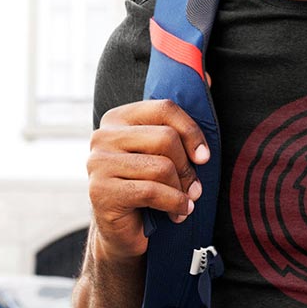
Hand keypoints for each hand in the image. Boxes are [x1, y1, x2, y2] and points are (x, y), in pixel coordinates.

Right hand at [87, 99, 209, 260]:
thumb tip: (209, 75)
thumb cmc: (152, 185)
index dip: (192, 132)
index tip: (204, 156)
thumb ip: (181, 118)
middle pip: (165, 138)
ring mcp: (97, 163)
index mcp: (119, 118)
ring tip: (185, 202)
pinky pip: (152, 191)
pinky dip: (174, 204)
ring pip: (161, 166)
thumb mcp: (166, 151)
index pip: (165, 108)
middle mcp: (103, 136)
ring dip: (182, 189)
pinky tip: (178, 214)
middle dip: (188, 167)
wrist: (125, 232)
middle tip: (195, 187)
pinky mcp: (100, 191)